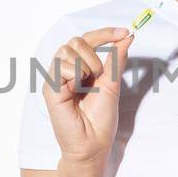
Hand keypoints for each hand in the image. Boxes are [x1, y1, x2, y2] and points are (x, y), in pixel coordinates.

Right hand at [41, 27, 132, 165]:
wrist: (93, 144)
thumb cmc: (101, 119)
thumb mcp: (113, 84)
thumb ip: (116, 59)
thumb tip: (128, 36)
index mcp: (79, 67)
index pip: (87, 39)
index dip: (105, 33)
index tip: (125, 32)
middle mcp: (65, 70)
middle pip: (76, 40)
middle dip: (93, 55)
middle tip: (97, 77)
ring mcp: (55, 78)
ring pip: (67, 49)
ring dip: (85, 66)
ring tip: (86, 87)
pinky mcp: (49, 88)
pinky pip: (63, 66)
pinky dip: (75, 76)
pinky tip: (75, 92)